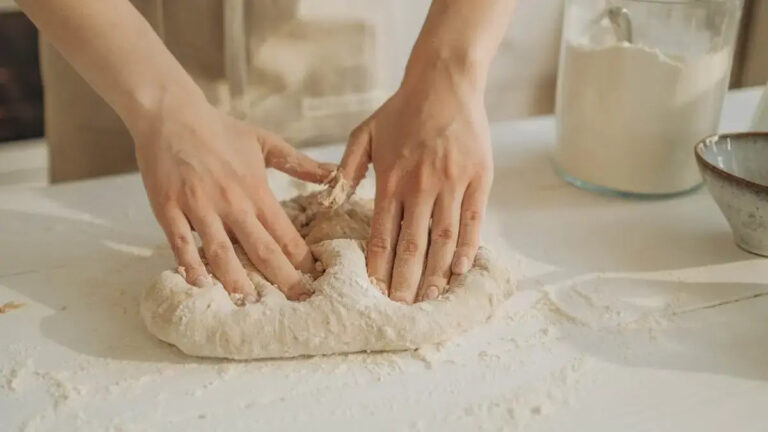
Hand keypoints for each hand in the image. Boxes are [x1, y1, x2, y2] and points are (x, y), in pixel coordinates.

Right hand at [133, 99, 332, 300]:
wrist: (171, 114)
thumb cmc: (220, 129)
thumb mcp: (265, 142)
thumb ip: (299, 163)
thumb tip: (334, 173)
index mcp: (256, 190)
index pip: (285, 233)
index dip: (302, 259)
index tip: (315, 279)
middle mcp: (231, 202)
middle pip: (261, 249)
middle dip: (282, 279)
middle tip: (297, 302)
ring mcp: (199, 207)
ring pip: (222, 252)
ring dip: (237, 281)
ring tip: (251, 304)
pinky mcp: (169, 208)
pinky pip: (180, 242)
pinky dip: (190, 265)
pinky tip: (200, 284)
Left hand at [337, 67, 492, 303]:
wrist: (444, 81)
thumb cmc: (401, 109)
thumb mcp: (364, 133)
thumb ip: (346, 169)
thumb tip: (329, 201)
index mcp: (390, 178)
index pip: (381, 234)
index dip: (378, 266)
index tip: (375, 292)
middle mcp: (420, 185)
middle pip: (412, 245)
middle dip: (406, 281)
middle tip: (401, 307)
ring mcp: (452, 182)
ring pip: (443, 238)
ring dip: (436, 272)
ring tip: (430, 298)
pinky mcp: (479, 177)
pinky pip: (473, 221)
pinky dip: (467, 248)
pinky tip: (459, 270)